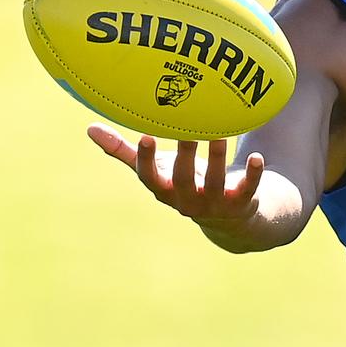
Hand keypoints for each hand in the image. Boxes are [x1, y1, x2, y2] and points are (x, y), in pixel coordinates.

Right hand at [86, 123, 265, 229]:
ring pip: (214, 183)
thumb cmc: (188, 182)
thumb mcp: (159, 169)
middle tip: (187, 129)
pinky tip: (256, 156)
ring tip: (219, 134)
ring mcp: (215, 204)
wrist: (231, 217)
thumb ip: (126, 152)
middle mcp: (187, 200)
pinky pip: (248, 189)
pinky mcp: (242, 202)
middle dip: (184, 156)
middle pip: (182, 179)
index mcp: (165, 190)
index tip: (146, 136)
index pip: (150, 178)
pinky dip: (252, 174)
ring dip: (216, 159)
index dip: (146, 160)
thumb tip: (89, 129)